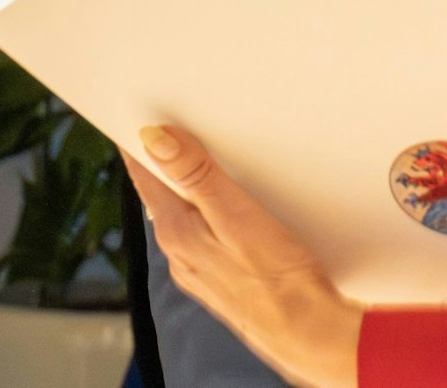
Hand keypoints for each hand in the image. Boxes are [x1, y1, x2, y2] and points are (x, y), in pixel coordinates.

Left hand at [126, 126, 362, 387]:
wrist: (306, 331)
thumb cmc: (279, 278)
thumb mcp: (239, 216)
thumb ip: (197, 177)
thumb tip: (156, 140)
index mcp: (178, 233)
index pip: (146, 176)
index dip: (141, 143)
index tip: (139, 115)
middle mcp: (179, 253)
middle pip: (162, 194)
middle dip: (166, 161)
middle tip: (173, 127)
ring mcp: (197, 268)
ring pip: (183, 215)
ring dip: (188, 188)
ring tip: (200, 160)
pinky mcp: (220, 277)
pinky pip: (203, 234)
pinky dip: (207, 212)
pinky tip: (227, 209)